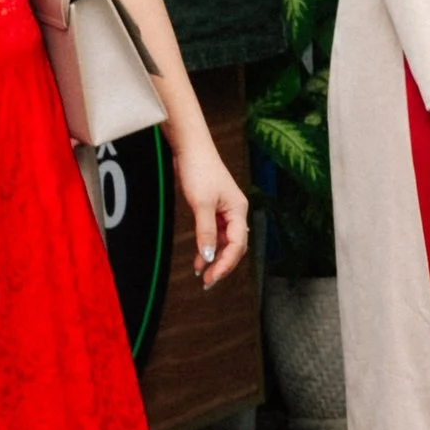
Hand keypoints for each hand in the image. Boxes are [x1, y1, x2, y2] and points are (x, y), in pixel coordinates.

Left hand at [168, 129, 250, 287]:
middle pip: (234, 246)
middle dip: (222, 265)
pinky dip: (207, 246)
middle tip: (207, 282)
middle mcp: (235, 212)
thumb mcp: (201, 204)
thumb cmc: (199, 170)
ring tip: (201, 274)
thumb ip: (206, 232)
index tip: (212, 278)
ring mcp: (224, 211)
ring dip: (214, 258)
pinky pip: (214, 234)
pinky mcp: (213, 208)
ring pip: (223, 242)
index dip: (226, 264)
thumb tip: (209, 257)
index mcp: (239, 210)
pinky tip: (199, 258)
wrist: (190, 147)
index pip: (237, 245)